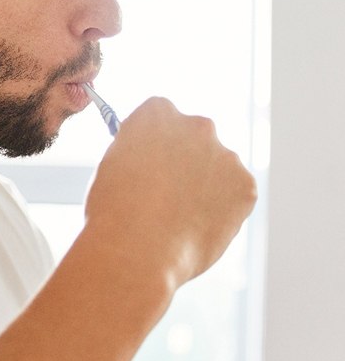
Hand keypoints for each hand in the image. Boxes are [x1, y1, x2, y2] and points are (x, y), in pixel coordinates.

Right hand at [83, 97, 256, 288]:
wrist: (137, 247)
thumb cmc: (114, 210)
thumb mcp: (114, 164)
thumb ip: (139, 151)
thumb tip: (152, 161)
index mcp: (157, 113)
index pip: (161, 114)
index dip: (155, 140)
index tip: (150, 160)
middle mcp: (196, 124)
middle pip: (196, 136)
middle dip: (187, 158)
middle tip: (169, 192)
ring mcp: (225, 154)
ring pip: (218, 166)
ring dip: (207, 184)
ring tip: (181, 218)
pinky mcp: (246, 185)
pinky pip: (236, 194)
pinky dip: (224, 209)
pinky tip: (198, 226)